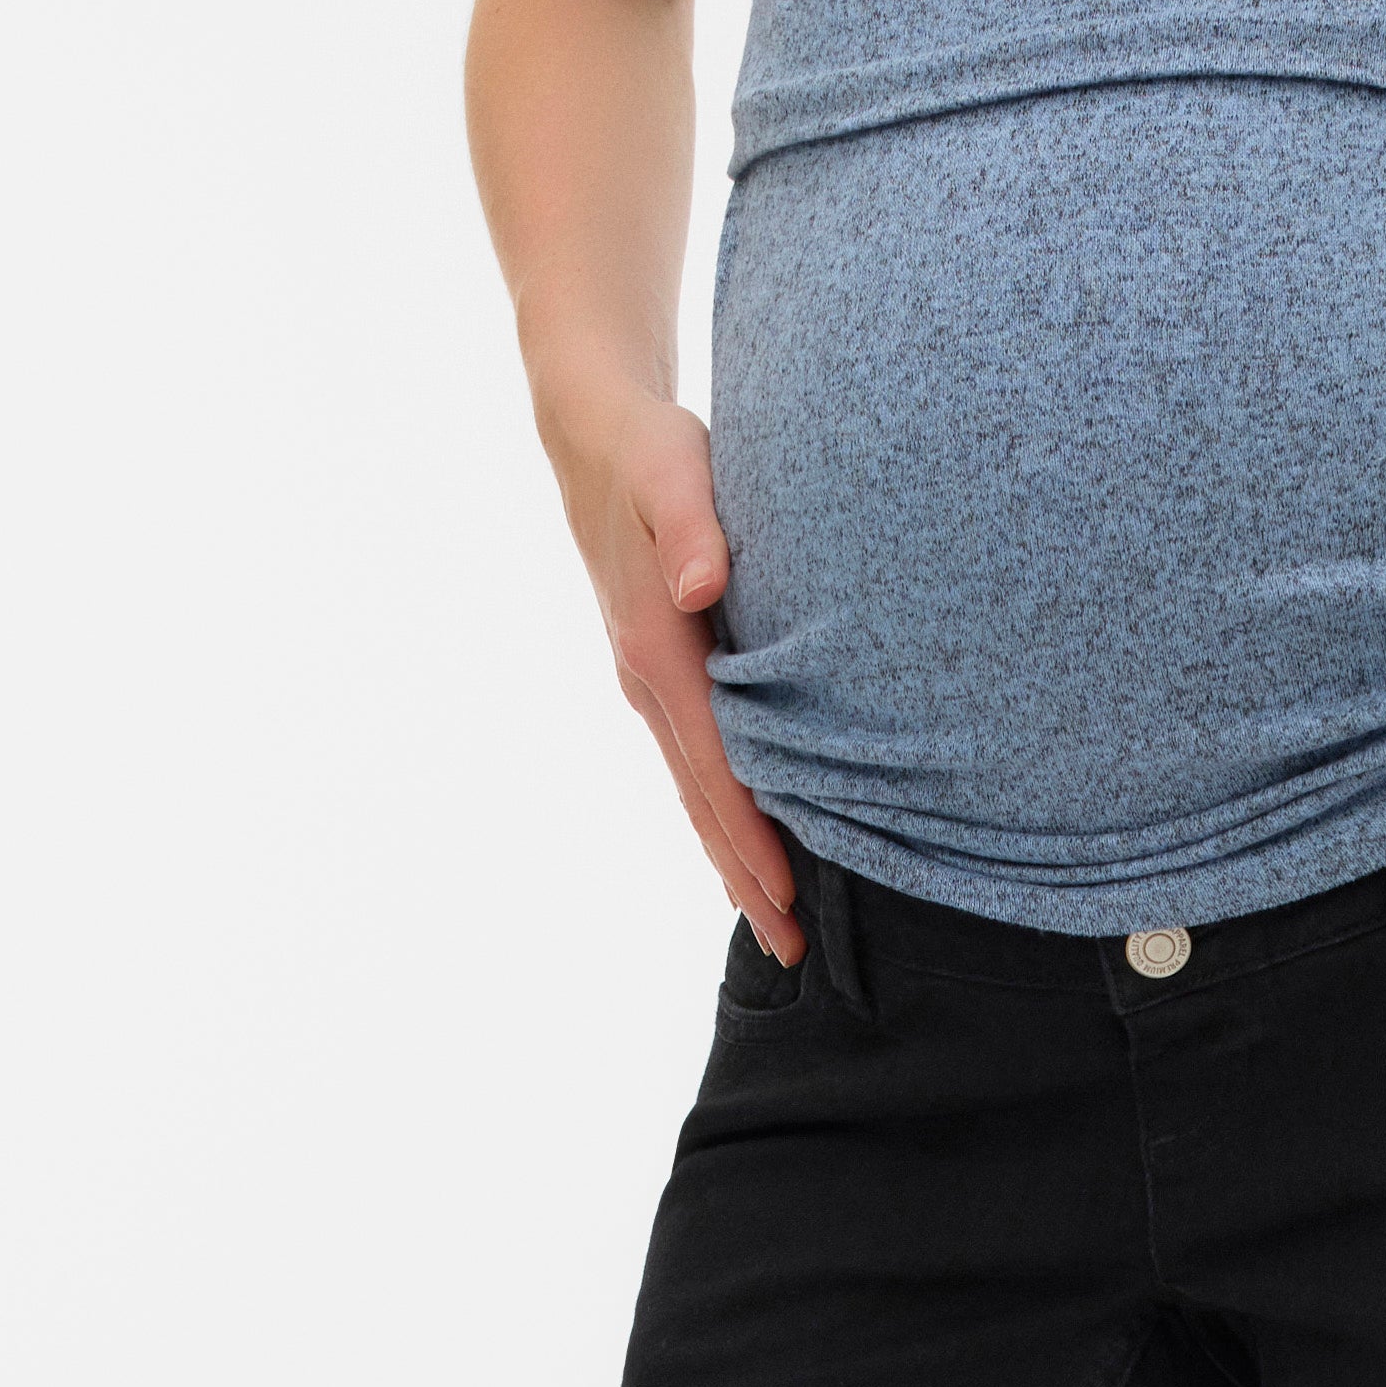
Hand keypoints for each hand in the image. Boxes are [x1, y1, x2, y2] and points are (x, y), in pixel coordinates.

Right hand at [533, 370, 804, 962]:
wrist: (594, 434)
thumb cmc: (648, 449)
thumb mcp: (671, 469)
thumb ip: (690, 526)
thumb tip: (699, 586)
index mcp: (656, 649)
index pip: (715, 763)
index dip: (750, 833)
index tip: (786, 893)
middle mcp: (648, 682)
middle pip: (704, 803)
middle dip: (745, 880)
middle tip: (791, 953)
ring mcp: (651, 686)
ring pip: (699, 793)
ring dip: (735, 861)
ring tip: (777, 927)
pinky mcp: (664, 675)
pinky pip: (697, 765)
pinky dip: (723, 816)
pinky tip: (751, 848)